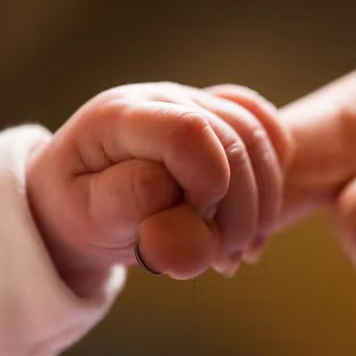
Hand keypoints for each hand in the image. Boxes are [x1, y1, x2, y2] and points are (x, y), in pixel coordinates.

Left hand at [27, 82, 290, 296]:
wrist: (82, 200)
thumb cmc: (82, 211)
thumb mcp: (89, 221)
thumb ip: (131, 212)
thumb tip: (186, 214)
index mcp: (121, 116)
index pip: (189, 132)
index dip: (209, 182)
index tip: (193, 221)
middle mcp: (162, 97)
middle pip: (234, 137)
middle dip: (240, 208)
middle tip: (221, 258)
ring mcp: (195, 101)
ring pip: (259, 137)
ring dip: (262, 203)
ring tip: (236, 250)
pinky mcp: (219, 114)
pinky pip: (268, 131)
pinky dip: (273, 178)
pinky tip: (257, 218)